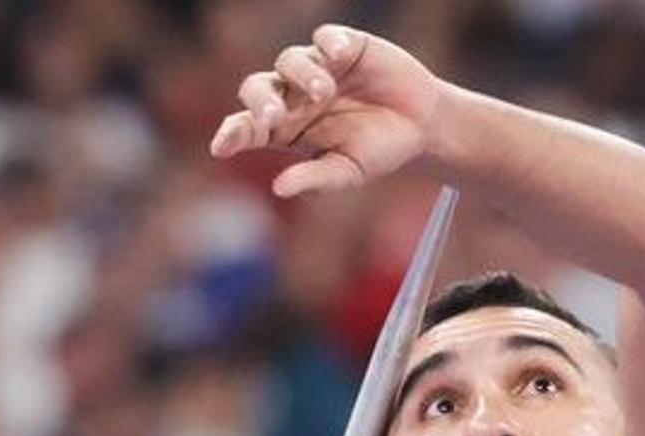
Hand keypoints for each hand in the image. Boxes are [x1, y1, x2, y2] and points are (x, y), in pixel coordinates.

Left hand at [208, 24, 449, 198]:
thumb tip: (278, 189)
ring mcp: (315, 66)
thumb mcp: (349, 171)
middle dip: (260, 102)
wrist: (423, 126)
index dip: (232, 134)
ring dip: (303, 76)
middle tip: (273, 117)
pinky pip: (324, 38)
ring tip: (324, 92)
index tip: (221, 146)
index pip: (247, 128)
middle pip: (256, 88)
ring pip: (289, 61)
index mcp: (286, 129)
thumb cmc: (379, 151)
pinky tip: (340, 56)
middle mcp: (293, 95)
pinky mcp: (343, 45)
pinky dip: (328, 44)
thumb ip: (315, 179)